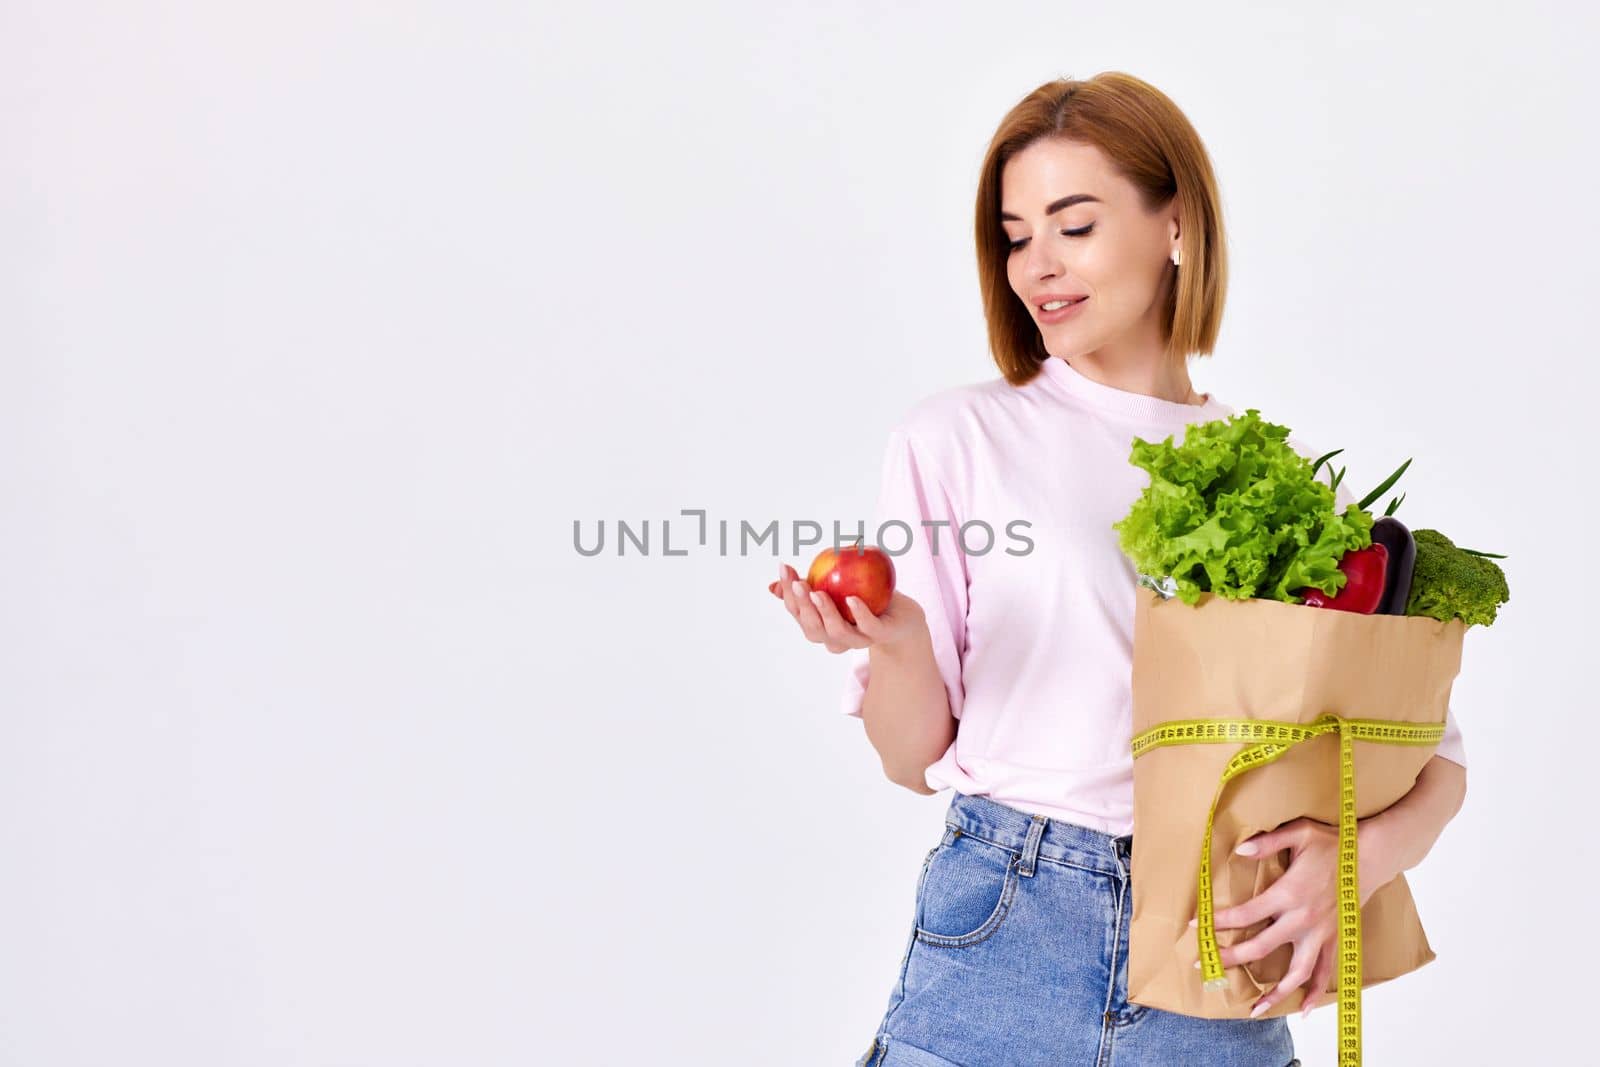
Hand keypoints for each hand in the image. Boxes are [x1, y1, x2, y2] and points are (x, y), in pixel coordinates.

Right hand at [772, 561, 924, 654]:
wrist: (901, 615)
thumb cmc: (863, 598)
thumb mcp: (833, 589)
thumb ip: (808, 587)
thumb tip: (772, 586)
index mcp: (820, 627)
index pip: (797, 613)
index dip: (788, 594)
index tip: (785, 568)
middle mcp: (835, 638)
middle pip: (812, 628)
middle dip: (802, 607)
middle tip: (799, 584)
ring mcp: (858, 640)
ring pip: (836, 634)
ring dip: (825, 613)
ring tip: (818, 592)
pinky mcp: (880, 635)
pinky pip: (868, 627)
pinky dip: (859, 615)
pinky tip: (852, 599)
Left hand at [1190, 816, 1397, 1019]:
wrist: (1371, 856)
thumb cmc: (1332, 842)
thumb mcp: (1298, 833)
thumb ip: (1267, 842)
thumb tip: (1239, 850)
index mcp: (1288, 894)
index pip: (1245, 914)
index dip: (1218, 922)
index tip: (1195, 924)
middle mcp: (1302, 920)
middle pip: (1260, 947)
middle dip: (1229, 958)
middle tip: (1203, 966)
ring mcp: (1320, 934)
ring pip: (1295, 972)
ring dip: (1274, 992)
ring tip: (1254, 1010)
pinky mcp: (1334, 940)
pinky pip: (1324, 972)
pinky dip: (1314, 993)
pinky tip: (1302, 1010)